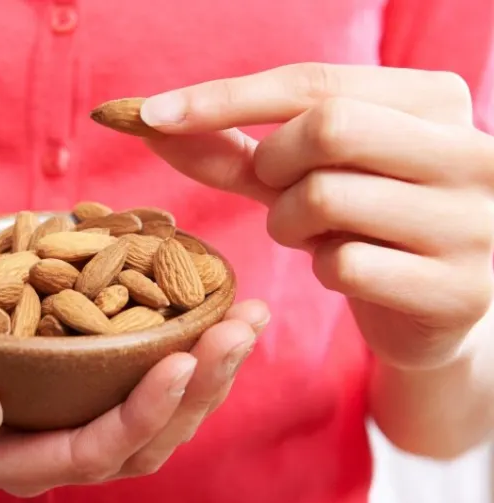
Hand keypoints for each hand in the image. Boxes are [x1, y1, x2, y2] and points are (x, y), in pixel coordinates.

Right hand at [0, 260, 268, 495]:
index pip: (80, 454)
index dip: (138, 414)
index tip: (183, 355)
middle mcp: (34, 457)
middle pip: (135, 448)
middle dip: (196, 392)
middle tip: (241, 326)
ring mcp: (62, 431)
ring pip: (154, 431)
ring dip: (209, 379)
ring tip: (246, 319)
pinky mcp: (80, 400)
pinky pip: (146, 399)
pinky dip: (191, 364)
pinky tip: (217, 319)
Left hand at [140, 63, 493, 368]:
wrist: (434, 308)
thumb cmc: (363, 224)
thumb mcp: (305, 175)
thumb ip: (238, 149)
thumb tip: (153, 121)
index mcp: (437, 101)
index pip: (315, 82)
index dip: (225, 97)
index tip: (151, 114)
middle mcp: (471, 151)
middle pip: (326, 128)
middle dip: (273, 165)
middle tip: (278, 190)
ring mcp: (473, 222)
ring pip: (326, 198)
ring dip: (288, 222)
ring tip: (315, 233)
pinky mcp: (458, 289)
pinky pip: (344, 265)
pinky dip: (322, 268)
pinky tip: (345, 270)